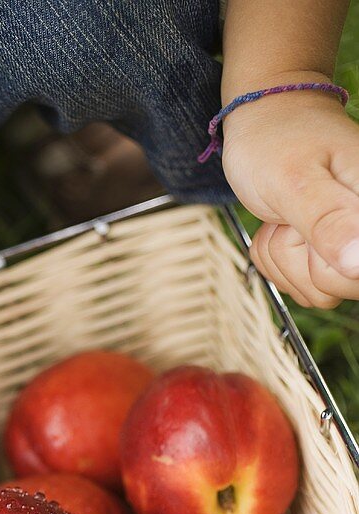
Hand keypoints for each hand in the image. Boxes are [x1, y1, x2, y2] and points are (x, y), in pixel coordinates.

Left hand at [222, 76, 358, 307]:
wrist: (264, 121)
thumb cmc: (278, 140)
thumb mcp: (295, 181)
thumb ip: (328, 222)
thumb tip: (358, 266)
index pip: (358, 273)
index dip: (329, 264)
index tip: (311, 227)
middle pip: (341, 288)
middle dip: (301, 260)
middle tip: (292, 218)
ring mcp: (351, 245)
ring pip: (318, 292)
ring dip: (286, 260)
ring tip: (286, 218)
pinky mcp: (330, 255)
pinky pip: (303, 287)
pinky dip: (281, 262)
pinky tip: (284, 227)